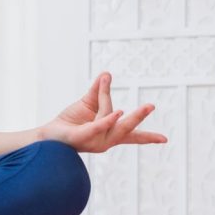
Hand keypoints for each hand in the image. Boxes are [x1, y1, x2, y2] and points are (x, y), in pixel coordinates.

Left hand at [39, 72, 166, 152]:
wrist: (48, 135)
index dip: (148, 137)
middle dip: (139, 117)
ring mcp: (95, 141)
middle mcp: (105, 140)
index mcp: (109, 133)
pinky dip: (108, 119)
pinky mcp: (83, 138)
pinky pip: (97, 127)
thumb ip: (99, 90)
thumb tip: (107, 74)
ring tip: (104, 81)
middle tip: (151, 105)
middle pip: (127, 128)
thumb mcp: (87, 103)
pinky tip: (118, 112)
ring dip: (106, 98)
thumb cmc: (70, 122)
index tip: (165, 139)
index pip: (132, 135)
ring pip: (109, 116)